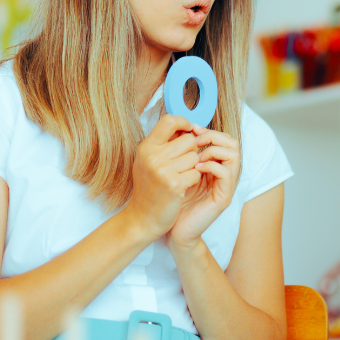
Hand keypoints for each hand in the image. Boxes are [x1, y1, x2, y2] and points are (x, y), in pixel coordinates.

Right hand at [124, 115, 208, 239]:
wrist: (142, 218)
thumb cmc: (149, 188)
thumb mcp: (149, 161)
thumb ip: (164, 144)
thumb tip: (187, 127)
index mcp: (146, 147)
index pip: (169, 120)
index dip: (184, 122)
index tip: (189, 130)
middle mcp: (152, 156)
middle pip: (189, 140)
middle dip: (192, 150)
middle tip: (184, 163)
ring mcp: (163, 170)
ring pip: (195, 156)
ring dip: (194, 166)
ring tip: (182, 176)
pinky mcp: (174, 185)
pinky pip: (197, 172)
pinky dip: (194, 179)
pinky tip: (184, 186)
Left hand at [167, 129, 241, 251]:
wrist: (170, 227)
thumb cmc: (170, 199)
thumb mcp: (176, 170)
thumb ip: (183, 153)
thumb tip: (180, 129)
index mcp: (215, 166)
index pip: (224, 139)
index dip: (209, 131)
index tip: (190, 129)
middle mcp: (224, 174)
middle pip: (233, 143)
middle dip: (214, 136)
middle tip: (195, 139)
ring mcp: (225, 186)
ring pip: (234, 155)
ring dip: (214, 150)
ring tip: (196, 156)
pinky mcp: (223, 197)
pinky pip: (227, 173)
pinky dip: (212, 166)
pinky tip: (196, 168)